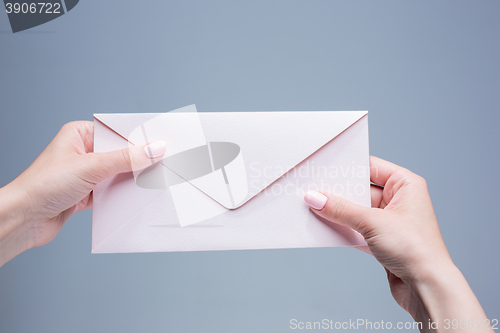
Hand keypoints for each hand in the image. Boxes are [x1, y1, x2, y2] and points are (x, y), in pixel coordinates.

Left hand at [0, 121, 165, 265]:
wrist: (23, 219)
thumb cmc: (43, 186)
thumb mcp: (91, 167)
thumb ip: (126, 159)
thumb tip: (154, 149)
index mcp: (80, 134)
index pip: (117, 131)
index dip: (139, 137)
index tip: (161, 143)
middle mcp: (83, 151)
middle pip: (121, 153)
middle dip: (139, 161)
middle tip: (161, 164)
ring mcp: (86, 173)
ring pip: (118, 173)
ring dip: (131, 180)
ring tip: (151, 182)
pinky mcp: (87, 193)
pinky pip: (113, 190)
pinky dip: (123, 194)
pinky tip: (135, 197)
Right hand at [304, 156, 490, 331]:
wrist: (427, 288)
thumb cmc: (416, 250)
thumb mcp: (373, 223)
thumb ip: (341, 209)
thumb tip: (316, 198)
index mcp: (406, 185)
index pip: (370, 167)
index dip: (347, 168)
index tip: (323, 169)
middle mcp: (399, 200)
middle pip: (360, 190)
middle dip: (337, 193)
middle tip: (313, 190)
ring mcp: (390, 221)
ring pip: (356, 211)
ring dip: (337, 213)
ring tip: (313, 209)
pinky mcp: (382, 240)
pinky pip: (356, 228)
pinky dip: (342, 229)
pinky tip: (324, 228)